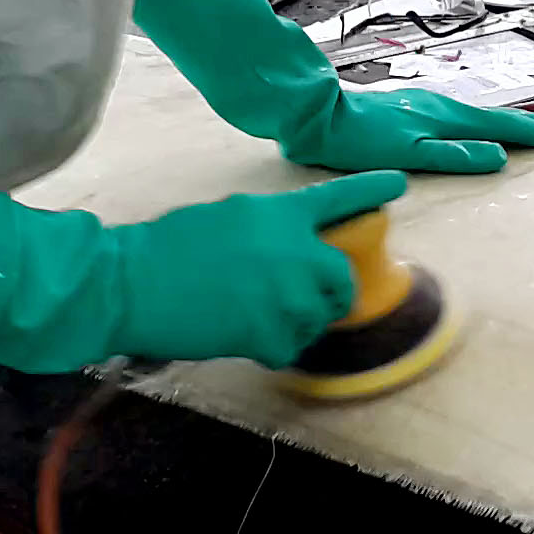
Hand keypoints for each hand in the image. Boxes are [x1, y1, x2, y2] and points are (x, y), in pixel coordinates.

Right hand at [111, 170, 407, 367]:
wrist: (135, 283)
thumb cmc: (169, 247)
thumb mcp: (228, 218)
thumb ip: (270, 229)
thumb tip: (289, 251)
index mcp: (281, 215)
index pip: (339, 199)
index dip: (371, 190)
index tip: (397, 185)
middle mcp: (297, 253)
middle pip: (341, 278)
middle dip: (328, 291)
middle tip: (300, 298)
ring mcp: (289, 297)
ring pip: (317, 317)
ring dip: (295, 320)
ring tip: (252, 313)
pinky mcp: (274, 336)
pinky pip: (291, 348)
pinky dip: (269, 346)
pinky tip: (238, 333)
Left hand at [279, 89, 533, 173]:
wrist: (318, 117)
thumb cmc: (360, 139)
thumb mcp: (409, 152)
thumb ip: (453, 154)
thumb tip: (496, 156)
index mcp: (444, 117)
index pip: (496, 126)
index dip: (526, 133)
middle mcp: (438, 107)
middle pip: (490, 118)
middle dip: (522, 125)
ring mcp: (423, 107)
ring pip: (473, 116)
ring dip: (501, 123)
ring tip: (523, 129)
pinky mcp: (407, 111)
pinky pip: (455, 117)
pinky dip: (476, 123)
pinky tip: (471, 128)